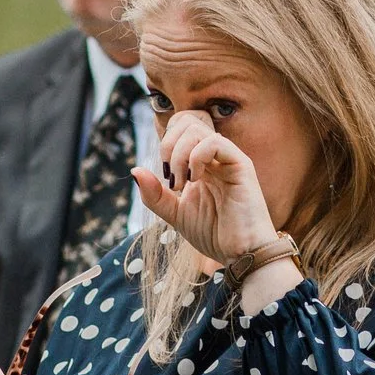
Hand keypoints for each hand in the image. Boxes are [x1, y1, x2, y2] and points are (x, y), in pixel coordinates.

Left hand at [133, 109, 280, 264]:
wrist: (240, 254)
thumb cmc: (214, 234)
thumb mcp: (175, 214)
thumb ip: (155, 195)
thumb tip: (134, 170)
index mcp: (201, 162)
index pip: (180, 127)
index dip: (165, 143)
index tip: (165, 177)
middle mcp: (214, 155)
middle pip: (186, 120)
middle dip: (168, 145)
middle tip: (171, 179)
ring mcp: (228, 158)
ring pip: (196, 128)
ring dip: (179, 154)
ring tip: (182, 183)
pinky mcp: (241, 165)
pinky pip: (215, 142)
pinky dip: (196, 157)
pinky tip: (196, 180)